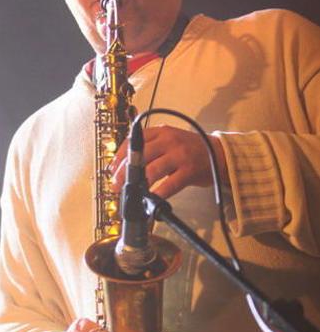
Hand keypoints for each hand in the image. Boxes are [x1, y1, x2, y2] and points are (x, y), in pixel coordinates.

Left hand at [110, 125, 228, 198]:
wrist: (219, 154)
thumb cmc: (190, 150)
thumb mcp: (169, 141)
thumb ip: (150, 148)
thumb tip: (126, 166)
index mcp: (161, 131)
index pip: (134, 140)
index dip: (120, 156)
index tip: (112, 169)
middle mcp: (169, 140)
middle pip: (139, 155)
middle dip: (124, 172)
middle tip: (116, 184)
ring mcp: (180, 155)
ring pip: (151, 170)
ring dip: (137, 184)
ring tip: (130, 193)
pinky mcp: (189, 171)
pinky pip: (169, 184)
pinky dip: (157, 194)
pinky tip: (150, 200)